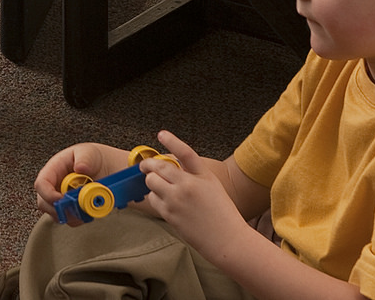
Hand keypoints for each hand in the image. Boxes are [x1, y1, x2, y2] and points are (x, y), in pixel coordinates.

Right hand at [32, 142, 128, 221]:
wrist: (104, 168)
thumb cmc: (92, 158)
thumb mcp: (89, 153)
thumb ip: (85, 159)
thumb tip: (80, 167)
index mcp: (53, 170)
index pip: (41, 184)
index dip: (48, 194)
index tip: (62, 199)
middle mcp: (54, 186)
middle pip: (44, 203)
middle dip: (59, 209)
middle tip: (76, 207)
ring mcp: (61, 199)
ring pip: (56, 214)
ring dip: (71, 215)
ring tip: (86, 207)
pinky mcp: (70, 209)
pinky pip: (69, 220)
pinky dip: (78, 219)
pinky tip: (88, 211)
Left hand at [138, 132, 250, 259]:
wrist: (228, 240)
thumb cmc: (223, 214)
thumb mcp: (213, 186)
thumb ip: (194, 174)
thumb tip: (172, 166)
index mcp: (203, 175)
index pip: (185, 153)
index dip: (172, 141)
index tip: (161, 134)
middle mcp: (188, 185)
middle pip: (158, 167)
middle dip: (148, 165)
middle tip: (146, 167)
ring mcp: (177, 200)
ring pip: (151, 182)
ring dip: (151, 182)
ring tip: (158, 187)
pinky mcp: (170, 214)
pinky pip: (153, 199)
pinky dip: (154, 198)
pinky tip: (163, 201)